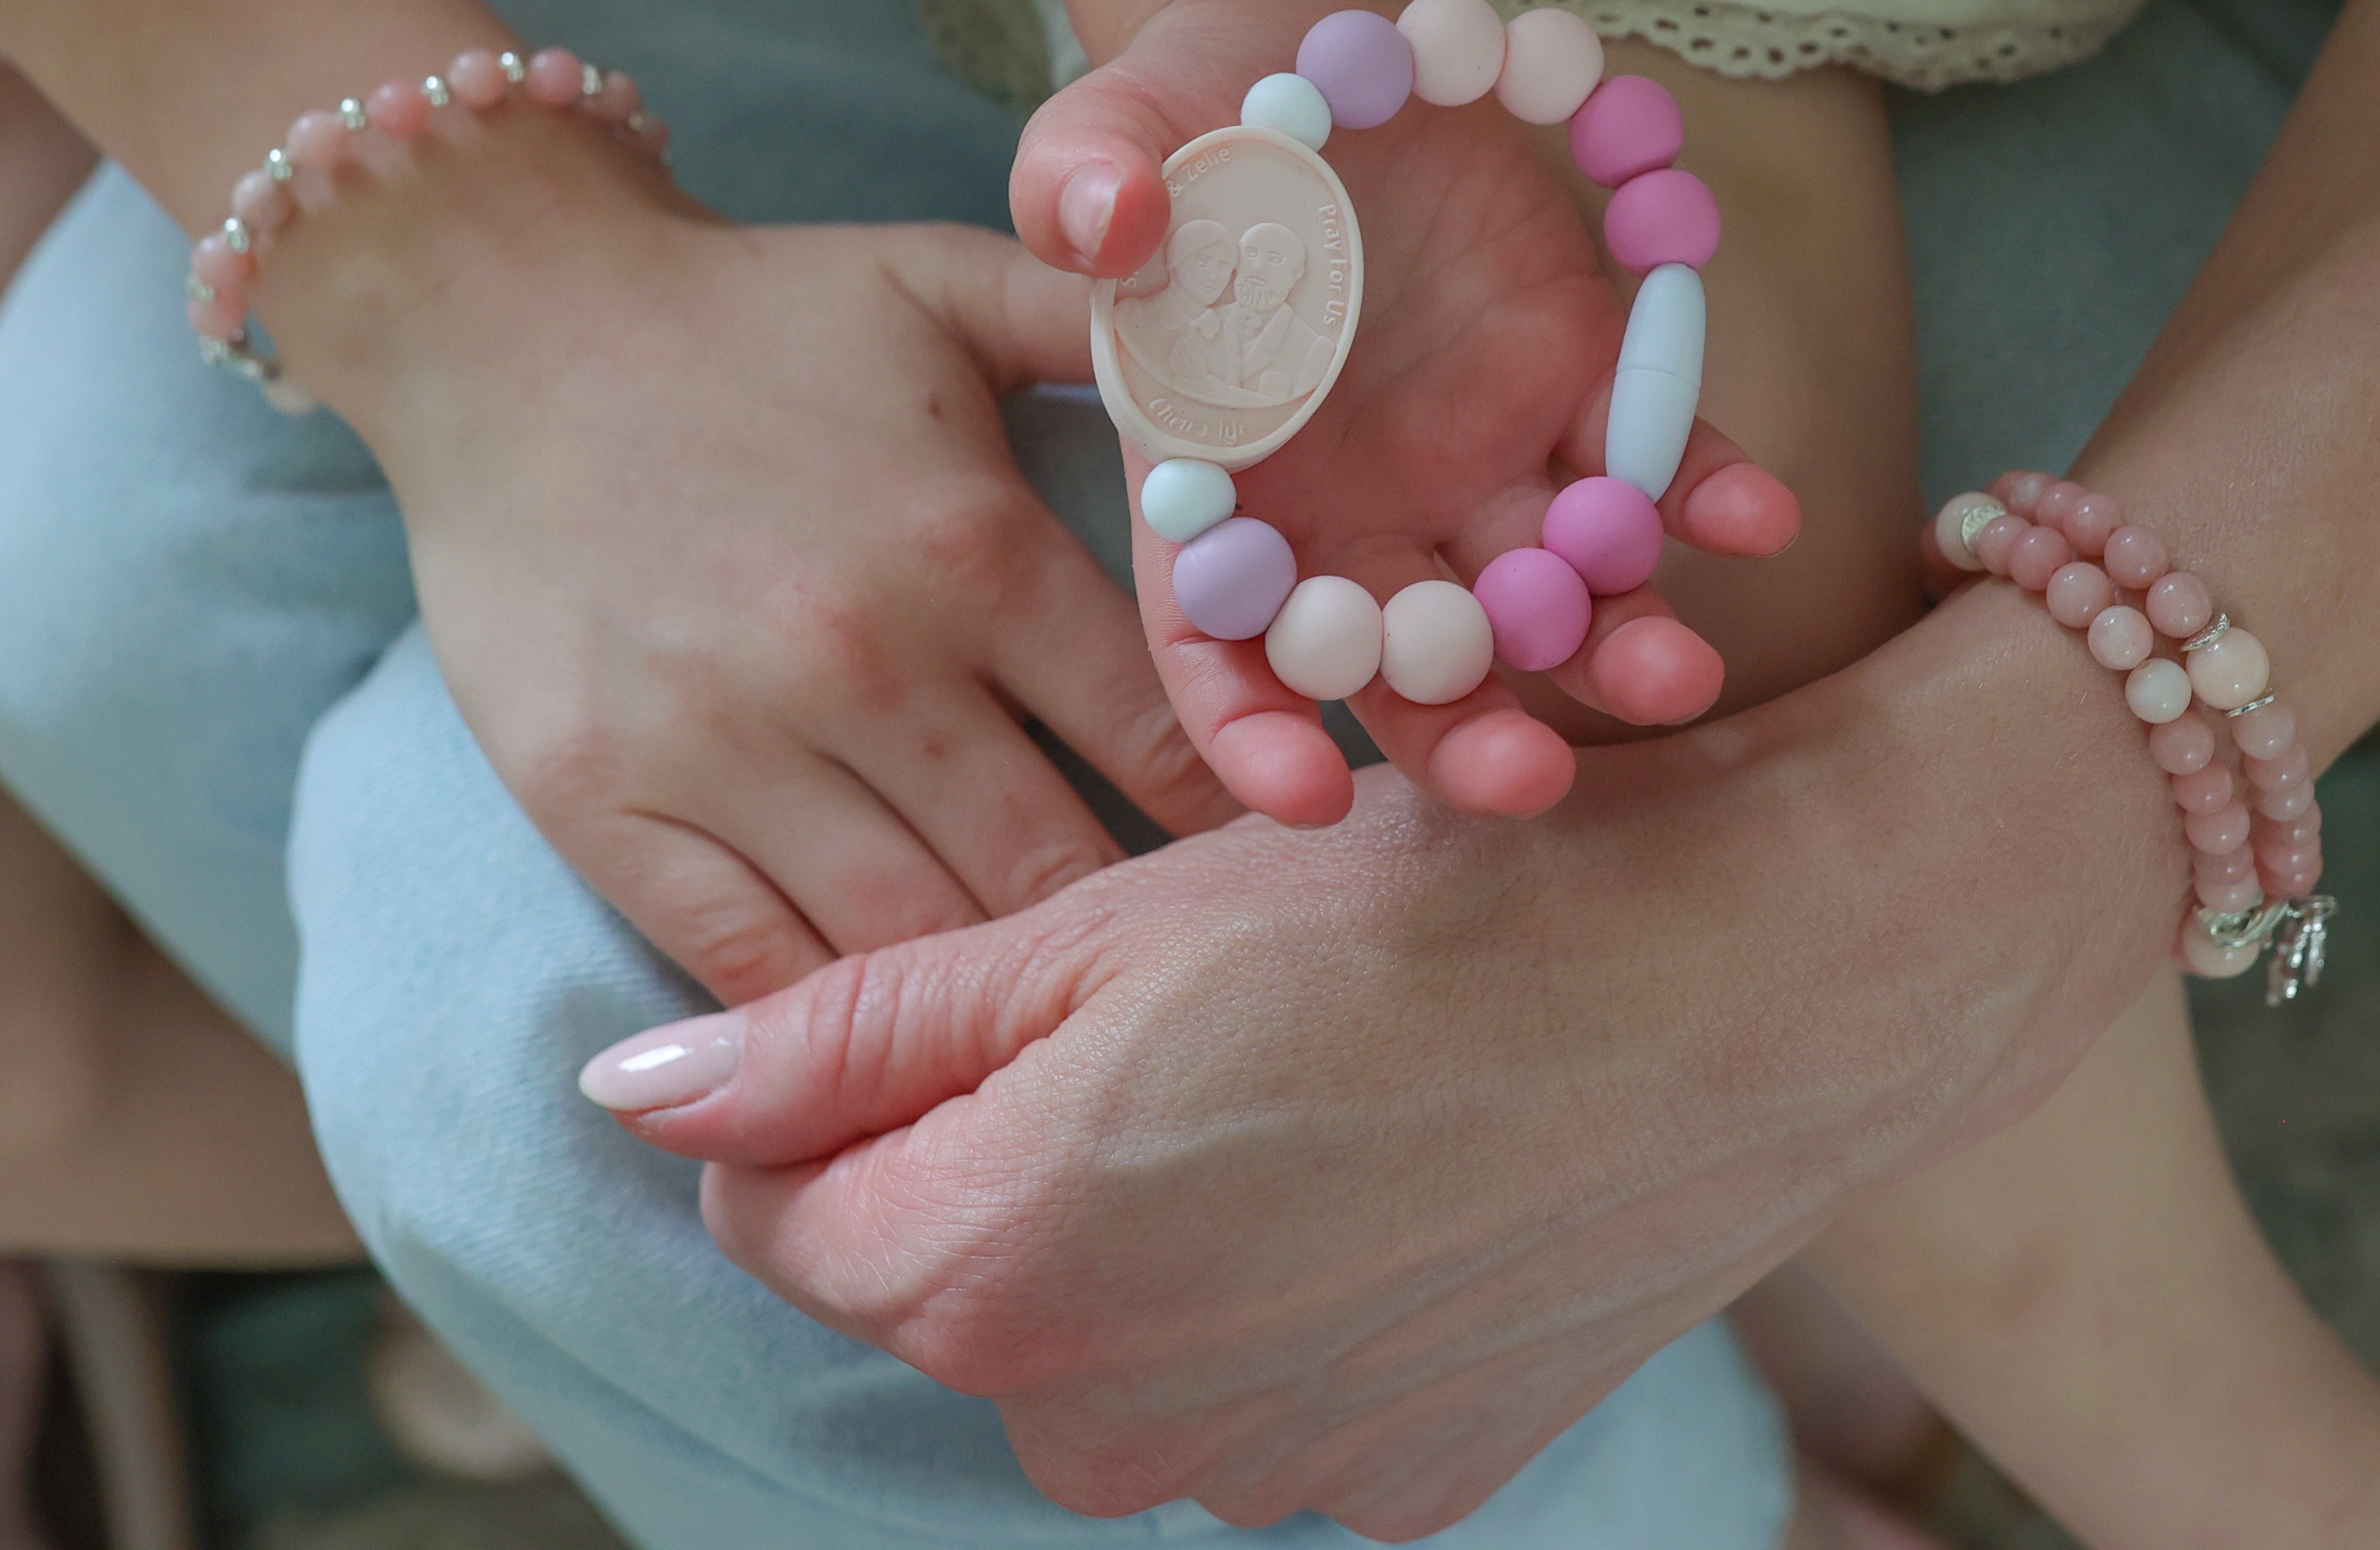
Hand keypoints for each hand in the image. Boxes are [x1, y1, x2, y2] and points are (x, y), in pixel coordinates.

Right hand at [265, 115, 1228, 1005]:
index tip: (1283, 855)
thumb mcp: (951, 280)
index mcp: (972, 546)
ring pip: (912, 943)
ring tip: (1061, 1028)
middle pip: (1054, 871)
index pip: (1165, 734)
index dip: (1243, 807)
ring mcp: (724, 747)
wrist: (506, 320)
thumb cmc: (756, 310)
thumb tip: (1253, 337)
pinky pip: (748, 968)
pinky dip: (827, 1025)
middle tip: (1187, 971)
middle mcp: (863, 664)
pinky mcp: (602, 804)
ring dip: (993, 997)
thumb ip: (1110, 320)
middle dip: (1135, 933)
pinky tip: (890, 1039)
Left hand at [585, 588, 2188, 1537]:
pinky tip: (1372, 1167)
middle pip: (938, 1280)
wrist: (1741, 987)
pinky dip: (1269, 1288)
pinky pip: (1249, 1387)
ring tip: (1282, 1076)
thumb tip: (629, 1100)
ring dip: (1133, 1224)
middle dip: (985, 1153)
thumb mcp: (1102, 925)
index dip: (834, 1078)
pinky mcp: (1391, 1481)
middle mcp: (1102, 1426)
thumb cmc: (1414, 907)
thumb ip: (846, 1032)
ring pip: (1097, 1339)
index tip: (948, 985)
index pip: (774, 1203)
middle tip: (1150, 1002)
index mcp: (993, 1268)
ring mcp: (1259, 1475)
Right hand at [1010, 0, 1800, 824]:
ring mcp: (1474, 457)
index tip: (1308, 796)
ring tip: (1677, 670)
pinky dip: (1706, 491)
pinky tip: (1755, 510)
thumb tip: (1105, 228)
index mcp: (1217, 487)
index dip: (1251, 727)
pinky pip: (1652, 457)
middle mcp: (1350, 509)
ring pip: (1546, 591)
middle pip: (1406, 659)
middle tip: (1533, 779)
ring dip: (1611, 643)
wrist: (1307, 46)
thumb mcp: (1101, 132)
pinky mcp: (1576, 379)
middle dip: (1467, 732)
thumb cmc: (1177, 117)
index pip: (1216, 640)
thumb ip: (1079, 185)